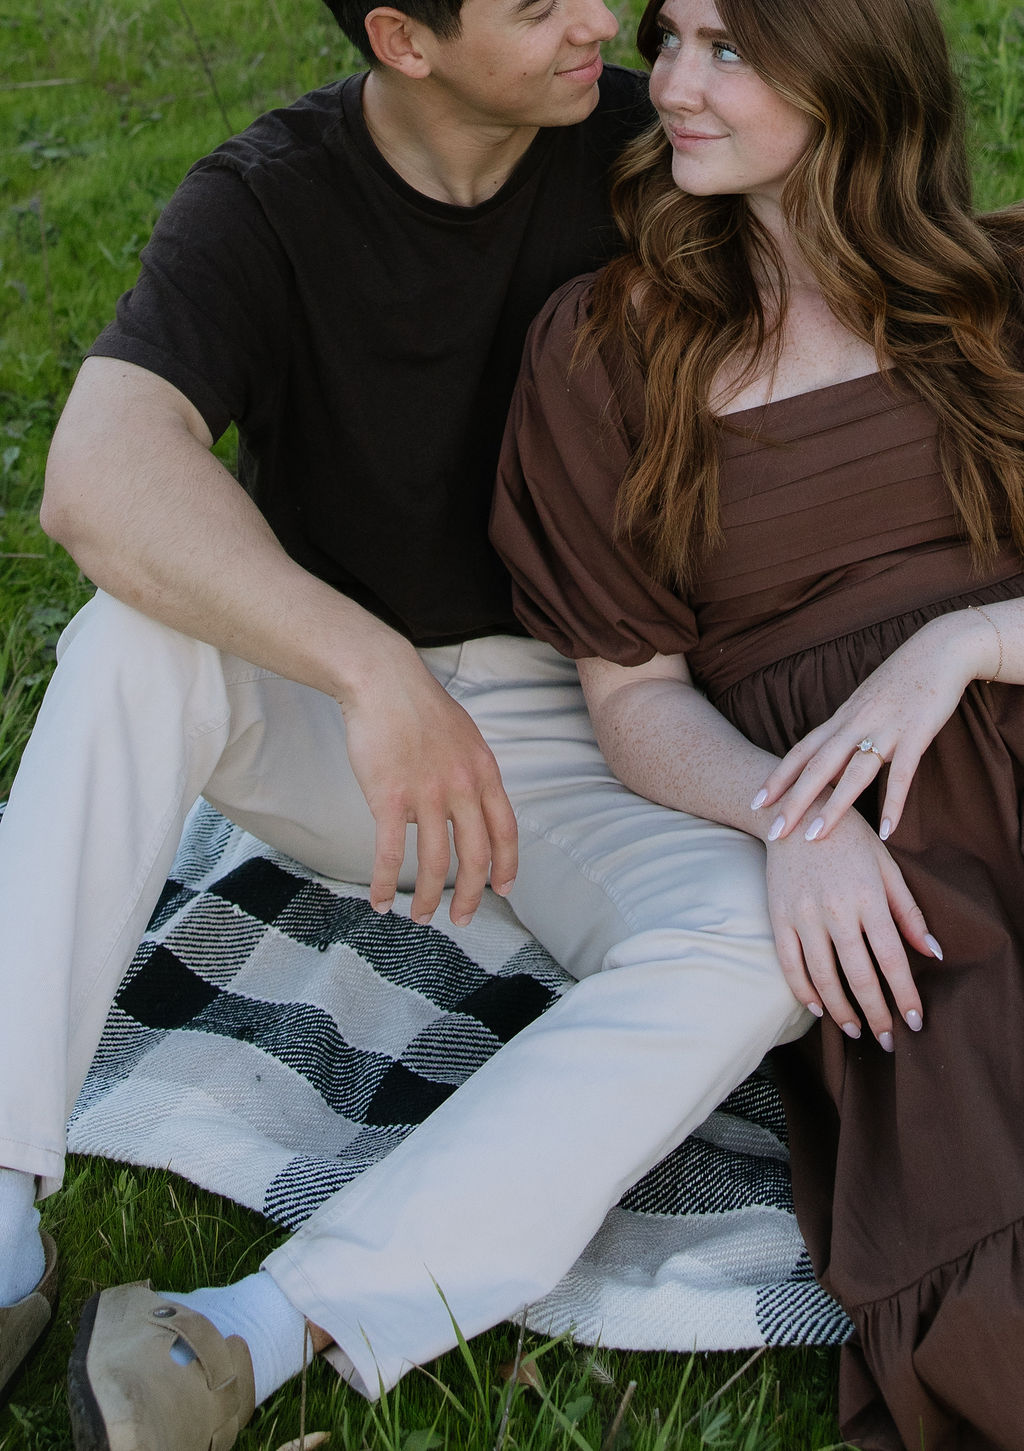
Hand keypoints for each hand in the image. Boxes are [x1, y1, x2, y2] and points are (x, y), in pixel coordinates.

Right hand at [340, 655, 517, 926]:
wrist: (383, 680)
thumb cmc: (418, 706)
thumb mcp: (463, 737)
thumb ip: (469, 775)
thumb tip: (461, 809)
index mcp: (484, 772)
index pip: (506, 830)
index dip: (507, 866)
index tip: (503, 890)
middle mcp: (462, 787)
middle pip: (476, 855)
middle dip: (472, 895)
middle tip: (462, 918)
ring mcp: (426, 794)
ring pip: (434, 862)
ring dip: (428, 898)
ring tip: (421, 917)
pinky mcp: (388, 797)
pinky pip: (390, 853)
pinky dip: (385, 884)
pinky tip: (380, 902)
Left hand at [753, 614, 978, 842]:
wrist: (939, 649)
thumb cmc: (900, 680)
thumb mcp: (864, 705)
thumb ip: (846, 734)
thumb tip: (829, 766)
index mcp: (842, 719)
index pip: (801, 752)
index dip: (778, 777)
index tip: (756, 803)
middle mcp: (856, 724)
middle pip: (818, 767)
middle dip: (793, 801)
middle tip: (773, 833)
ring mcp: (886, 729)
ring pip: (854, 773)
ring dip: (834, 807)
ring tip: (813, 837)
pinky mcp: (916, 733)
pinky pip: (903, 774)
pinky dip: (895, 804)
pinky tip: (888, 831)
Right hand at [765, 801, 933, 1044]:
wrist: (796, 814)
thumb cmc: (850, 841)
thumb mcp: (887, 868)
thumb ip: (908, 913)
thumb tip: (932, 953)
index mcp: (869, 897)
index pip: (891, 959)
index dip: (905, 995)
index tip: (914, 1022)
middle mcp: (836, 910)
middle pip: (859, 975)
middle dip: (876, 1013)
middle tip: (887, 1039)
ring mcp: (803, 915)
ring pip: (823, 976)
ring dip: (841, 1010)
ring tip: (854, 1029)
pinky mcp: (778, 916)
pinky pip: (790, 964)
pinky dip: (804, 991)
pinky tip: (819, 1008)